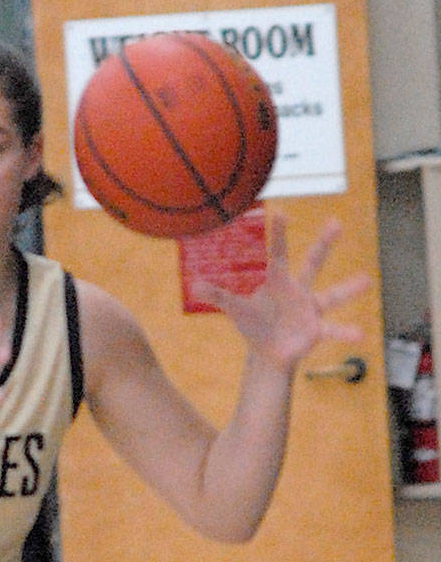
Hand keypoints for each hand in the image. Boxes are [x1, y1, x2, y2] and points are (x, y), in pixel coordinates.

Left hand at [194, 213, 369, 372]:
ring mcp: (309, 308)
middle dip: (324, 243)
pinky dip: (345, 332)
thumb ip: (218, 295)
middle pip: (312, 262)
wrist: (269, 351)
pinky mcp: (315, 328)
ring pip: (332, 295)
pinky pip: (332, 329)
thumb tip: (195, 283)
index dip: (279, 233)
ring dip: (348, 288)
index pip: (278, 253)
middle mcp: (298, 290)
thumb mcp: (235, 309)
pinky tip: (360, 334)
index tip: (281, 211)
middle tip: (337, 222)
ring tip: (366, 281)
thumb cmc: (254, 324)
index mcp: (278, 281)